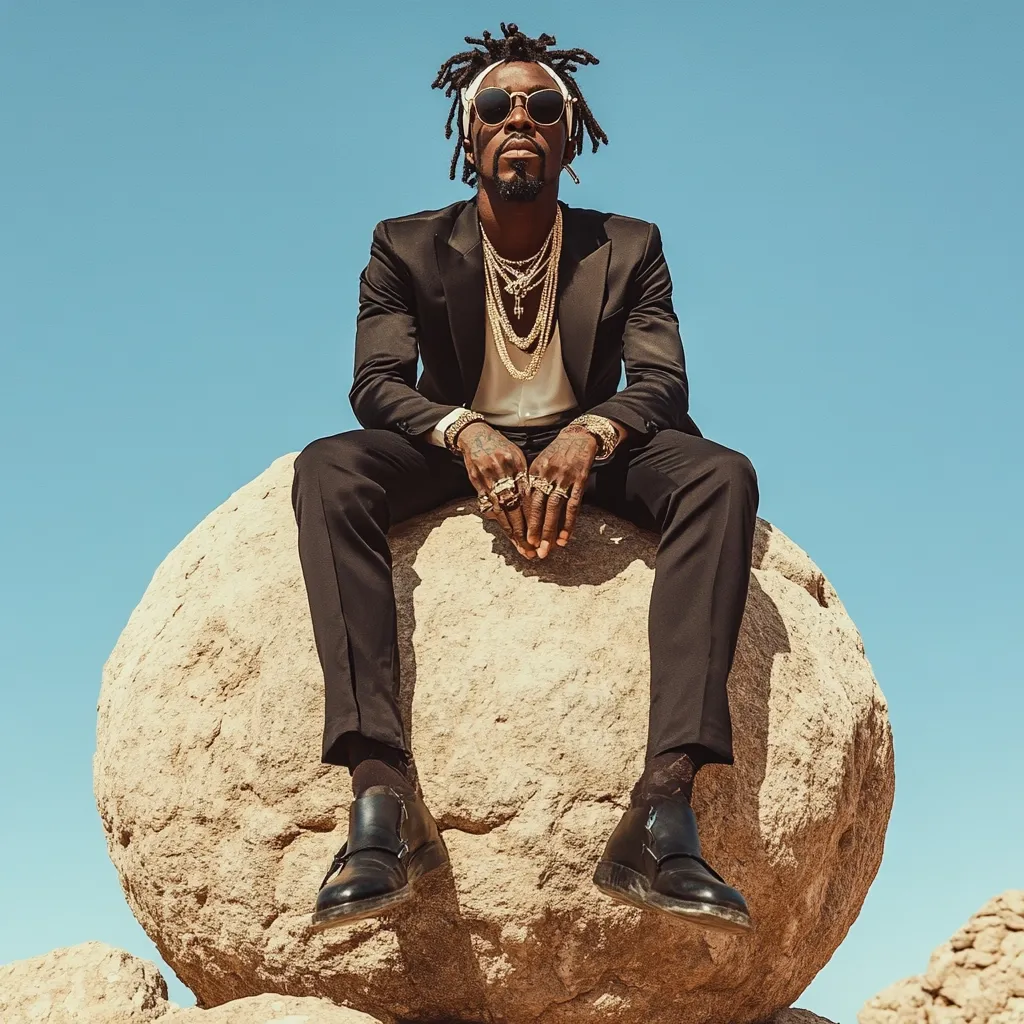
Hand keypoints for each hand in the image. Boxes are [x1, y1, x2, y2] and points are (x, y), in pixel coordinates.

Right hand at [457, 422, 535, 558]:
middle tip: (533, 549)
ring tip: (521, 547)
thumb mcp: (517, 457)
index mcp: (516, 464)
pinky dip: (497, 520)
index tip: (544, 533)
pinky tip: (506, 533)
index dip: (536, 516)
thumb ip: (526, 477)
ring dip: (512, 532)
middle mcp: (502, 472)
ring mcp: (487, 478)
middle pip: (515, 507)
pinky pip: (487, 505)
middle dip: (525, 531)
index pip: (528, 495)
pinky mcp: (476, 483)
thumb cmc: (501, 448)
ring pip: (502, 510)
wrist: (475, 436)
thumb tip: (536, 500)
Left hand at [525, 428, 597, 557]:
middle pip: (537, 507)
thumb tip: (522, 506)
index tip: (520, 537)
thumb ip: (532, 483)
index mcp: (533, 471)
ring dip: (550, 530)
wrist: (579, 436)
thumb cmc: (557, 453)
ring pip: (554, 508)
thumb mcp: (539, 463)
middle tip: (531, 549)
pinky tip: (565, 538)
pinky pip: (573, 505)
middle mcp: (546, 475)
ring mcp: (563, 478)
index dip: (523, 520)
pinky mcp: (579, 480)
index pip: (525, 500)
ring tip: (547, 548)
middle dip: (534, 530)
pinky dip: (569, 523)